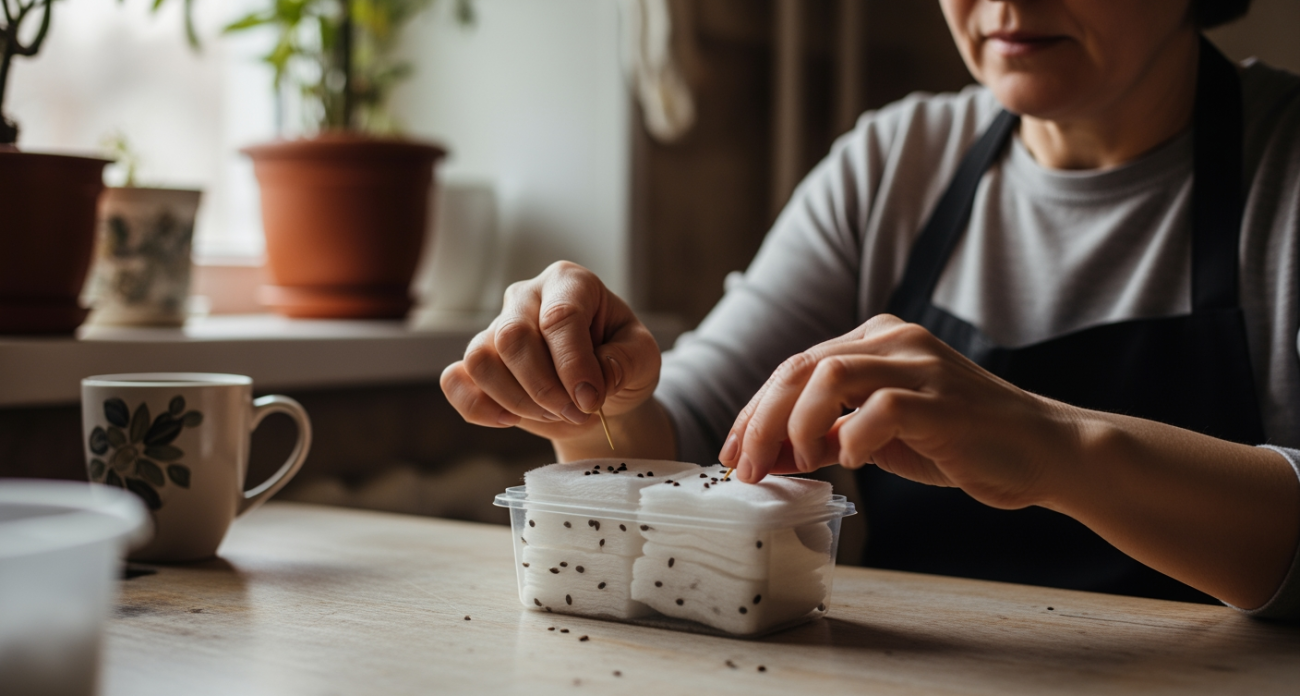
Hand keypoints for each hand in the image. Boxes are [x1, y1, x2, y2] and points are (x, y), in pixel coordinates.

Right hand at [441, 261, 661, 442]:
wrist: (598, 388)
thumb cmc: (621, 360)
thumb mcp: (644, 357)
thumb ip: (625, 363)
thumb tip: (588, 383)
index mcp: (570, 283)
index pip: (559, 317)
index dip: (573, 365)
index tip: (591, 401)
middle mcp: (526, 297)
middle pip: (512, 337)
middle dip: (544, 388)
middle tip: (577, 412)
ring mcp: (496, 327)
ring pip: (481, 360)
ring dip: (517, 401)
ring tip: (555, 415)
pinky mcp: (477, 361)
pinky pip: (456, 380)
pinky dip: (478, 407)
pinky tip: (511, 420)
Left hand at [718, 314, 1077, 509]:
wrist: (1042, 450)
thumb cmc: (960, 441)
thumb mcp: (879, 435)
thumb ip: (827, 432)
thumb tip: (765, 451)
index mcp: (876, 339)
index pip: (795, 366)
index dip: (754, 410)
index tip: (732, 452)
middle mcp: (894, 340)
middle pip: (801, 366)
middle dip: (760, 420)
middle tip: (743, 466)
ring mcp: (920, 366)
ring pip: (831, 374)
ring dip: (798, 424)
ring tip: (799, 463)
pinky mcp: (944, 401)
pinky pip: (880, 408)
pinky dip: (853, 436)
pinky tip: (849, 461)